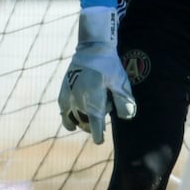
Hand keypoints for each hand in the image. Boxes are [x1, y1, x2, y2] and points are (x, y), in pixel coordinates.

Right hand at [59, 6, 136, 143]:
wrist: (92, 48)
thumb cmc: (109, 65)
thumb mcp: (120, 82)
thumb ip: (123, 100)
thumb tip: (126, 117)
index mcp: (93, 96)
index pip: (94, 121)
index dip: (97, 133)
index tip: (99, 141)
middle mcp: (78, 97)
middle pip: (84, 121)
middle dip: (92, 125)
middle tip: (101, 120)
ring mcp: (69, 94)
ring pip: (72, 117)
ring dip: (81, 122)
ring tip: (88, 122)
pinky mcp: (63, 90)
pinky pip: (63, 109)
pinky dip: (67, 117)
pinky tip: (72, 123)